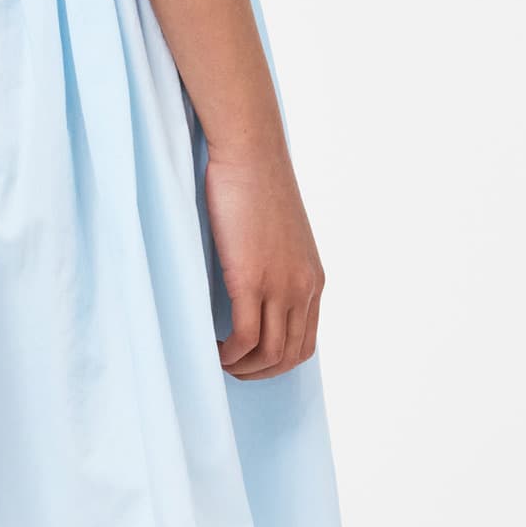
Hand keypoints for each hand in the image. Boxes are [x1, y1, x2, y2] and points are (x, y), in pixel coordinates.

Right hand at [204, 147, 325, 379]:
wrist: (251, 153)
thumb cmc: (256, 183)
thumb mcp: (279, 233)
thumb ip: (276, 263)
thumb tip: (254, 281)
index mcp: (312, 279)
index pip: (305, 343)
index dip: (277, 362)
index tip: (249, 360)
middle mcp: (303, 287)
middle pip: (290, 356)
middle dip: (259, 373)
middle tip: (230, 368)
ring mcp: (280, 285)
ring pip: (269, 353)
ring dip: (242, 368)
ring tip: (219, 360)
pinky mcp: (252, 279)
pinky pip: (245, 337)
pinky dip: (229, 353)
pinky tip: (212, 348)